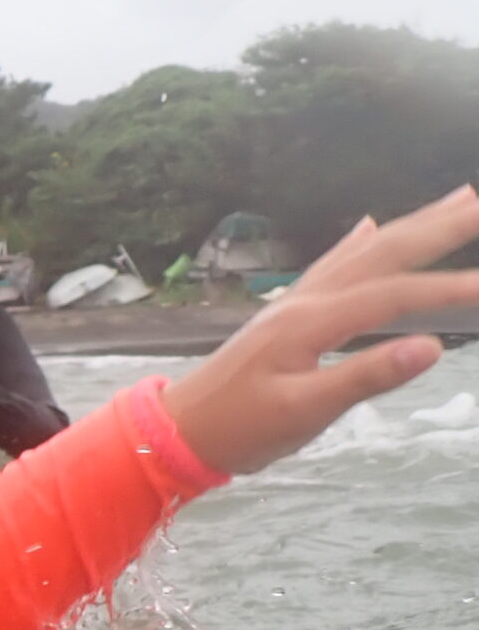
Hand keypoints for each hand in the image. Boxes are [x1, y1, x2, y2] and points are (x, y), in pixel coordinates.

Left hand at [161, 185, 478, 475]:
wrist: (179, 430)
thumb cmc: (239, 429)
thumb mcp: (303, 412)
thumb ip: (365, 377)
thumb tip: (431, 346)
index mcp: (310, 321)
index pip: (392, 296)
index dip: (447, 289)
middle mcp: (304, 300)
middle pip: (382, 253)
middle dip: (439, 226)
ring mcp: (294, 302)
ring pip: (362, 252)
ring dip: (411, 225)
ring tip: (456, 199)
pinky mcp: (287, 313)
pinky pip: (331, 264)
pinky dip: (357, 242)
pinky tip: (369, 225)